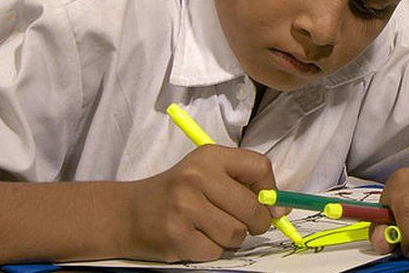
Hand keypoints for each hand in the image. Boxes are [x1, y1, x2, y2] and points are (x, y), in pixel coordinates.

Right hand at [124, 145, 276, 261]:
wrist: (127, 213)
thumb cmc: (176, 193)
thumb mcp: (206, 174)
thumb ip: (243, 185)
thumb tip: (281, 210)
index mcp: (209, 156)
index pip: (260, 167)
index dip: (270, 190)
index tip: (267, 204)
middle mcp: (196, 177)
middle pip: (252, 208)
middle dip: (254, 223)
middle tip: (241, 223)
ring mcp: (184, 207)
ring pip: (236, 234)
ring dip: (230, 239)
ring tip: (209, 228)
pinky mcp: (176, 236)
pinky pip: (215, 252)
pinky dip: (209, 250)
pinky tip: (192, 237)